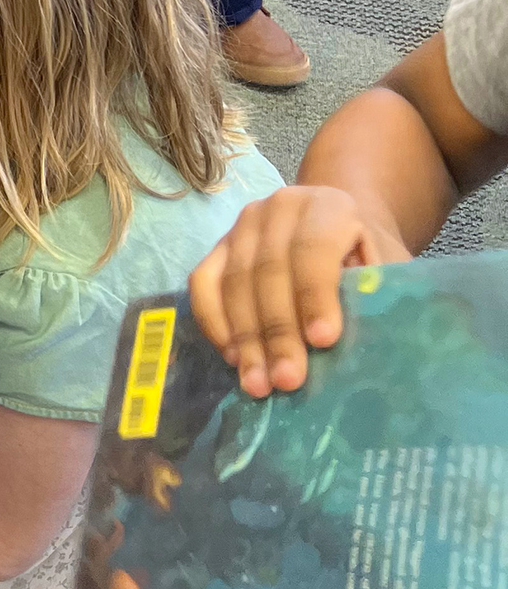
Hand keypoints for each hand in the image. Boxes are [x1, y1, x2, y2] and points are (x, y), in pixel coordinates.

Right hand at [189, 186, 409, 397]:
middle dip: (277, 331)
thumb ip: (379, 292)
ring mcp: (240, 228)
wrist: (332, 229)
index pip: (313, 249)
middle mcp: (277, 209)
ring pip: (232, 283)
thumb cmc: (365, 258)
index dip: (316, 296)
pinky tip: (232, 357)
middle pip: (268, 271)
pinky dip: (214, 324)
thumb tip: (373, 340)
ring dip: (244, 339)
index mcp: (327, 205)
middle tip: (286, 379)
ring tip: (258, 382)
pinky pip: (202, 287)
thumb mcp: (387, 267)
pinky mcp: (216, 250)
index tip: (323, 341)